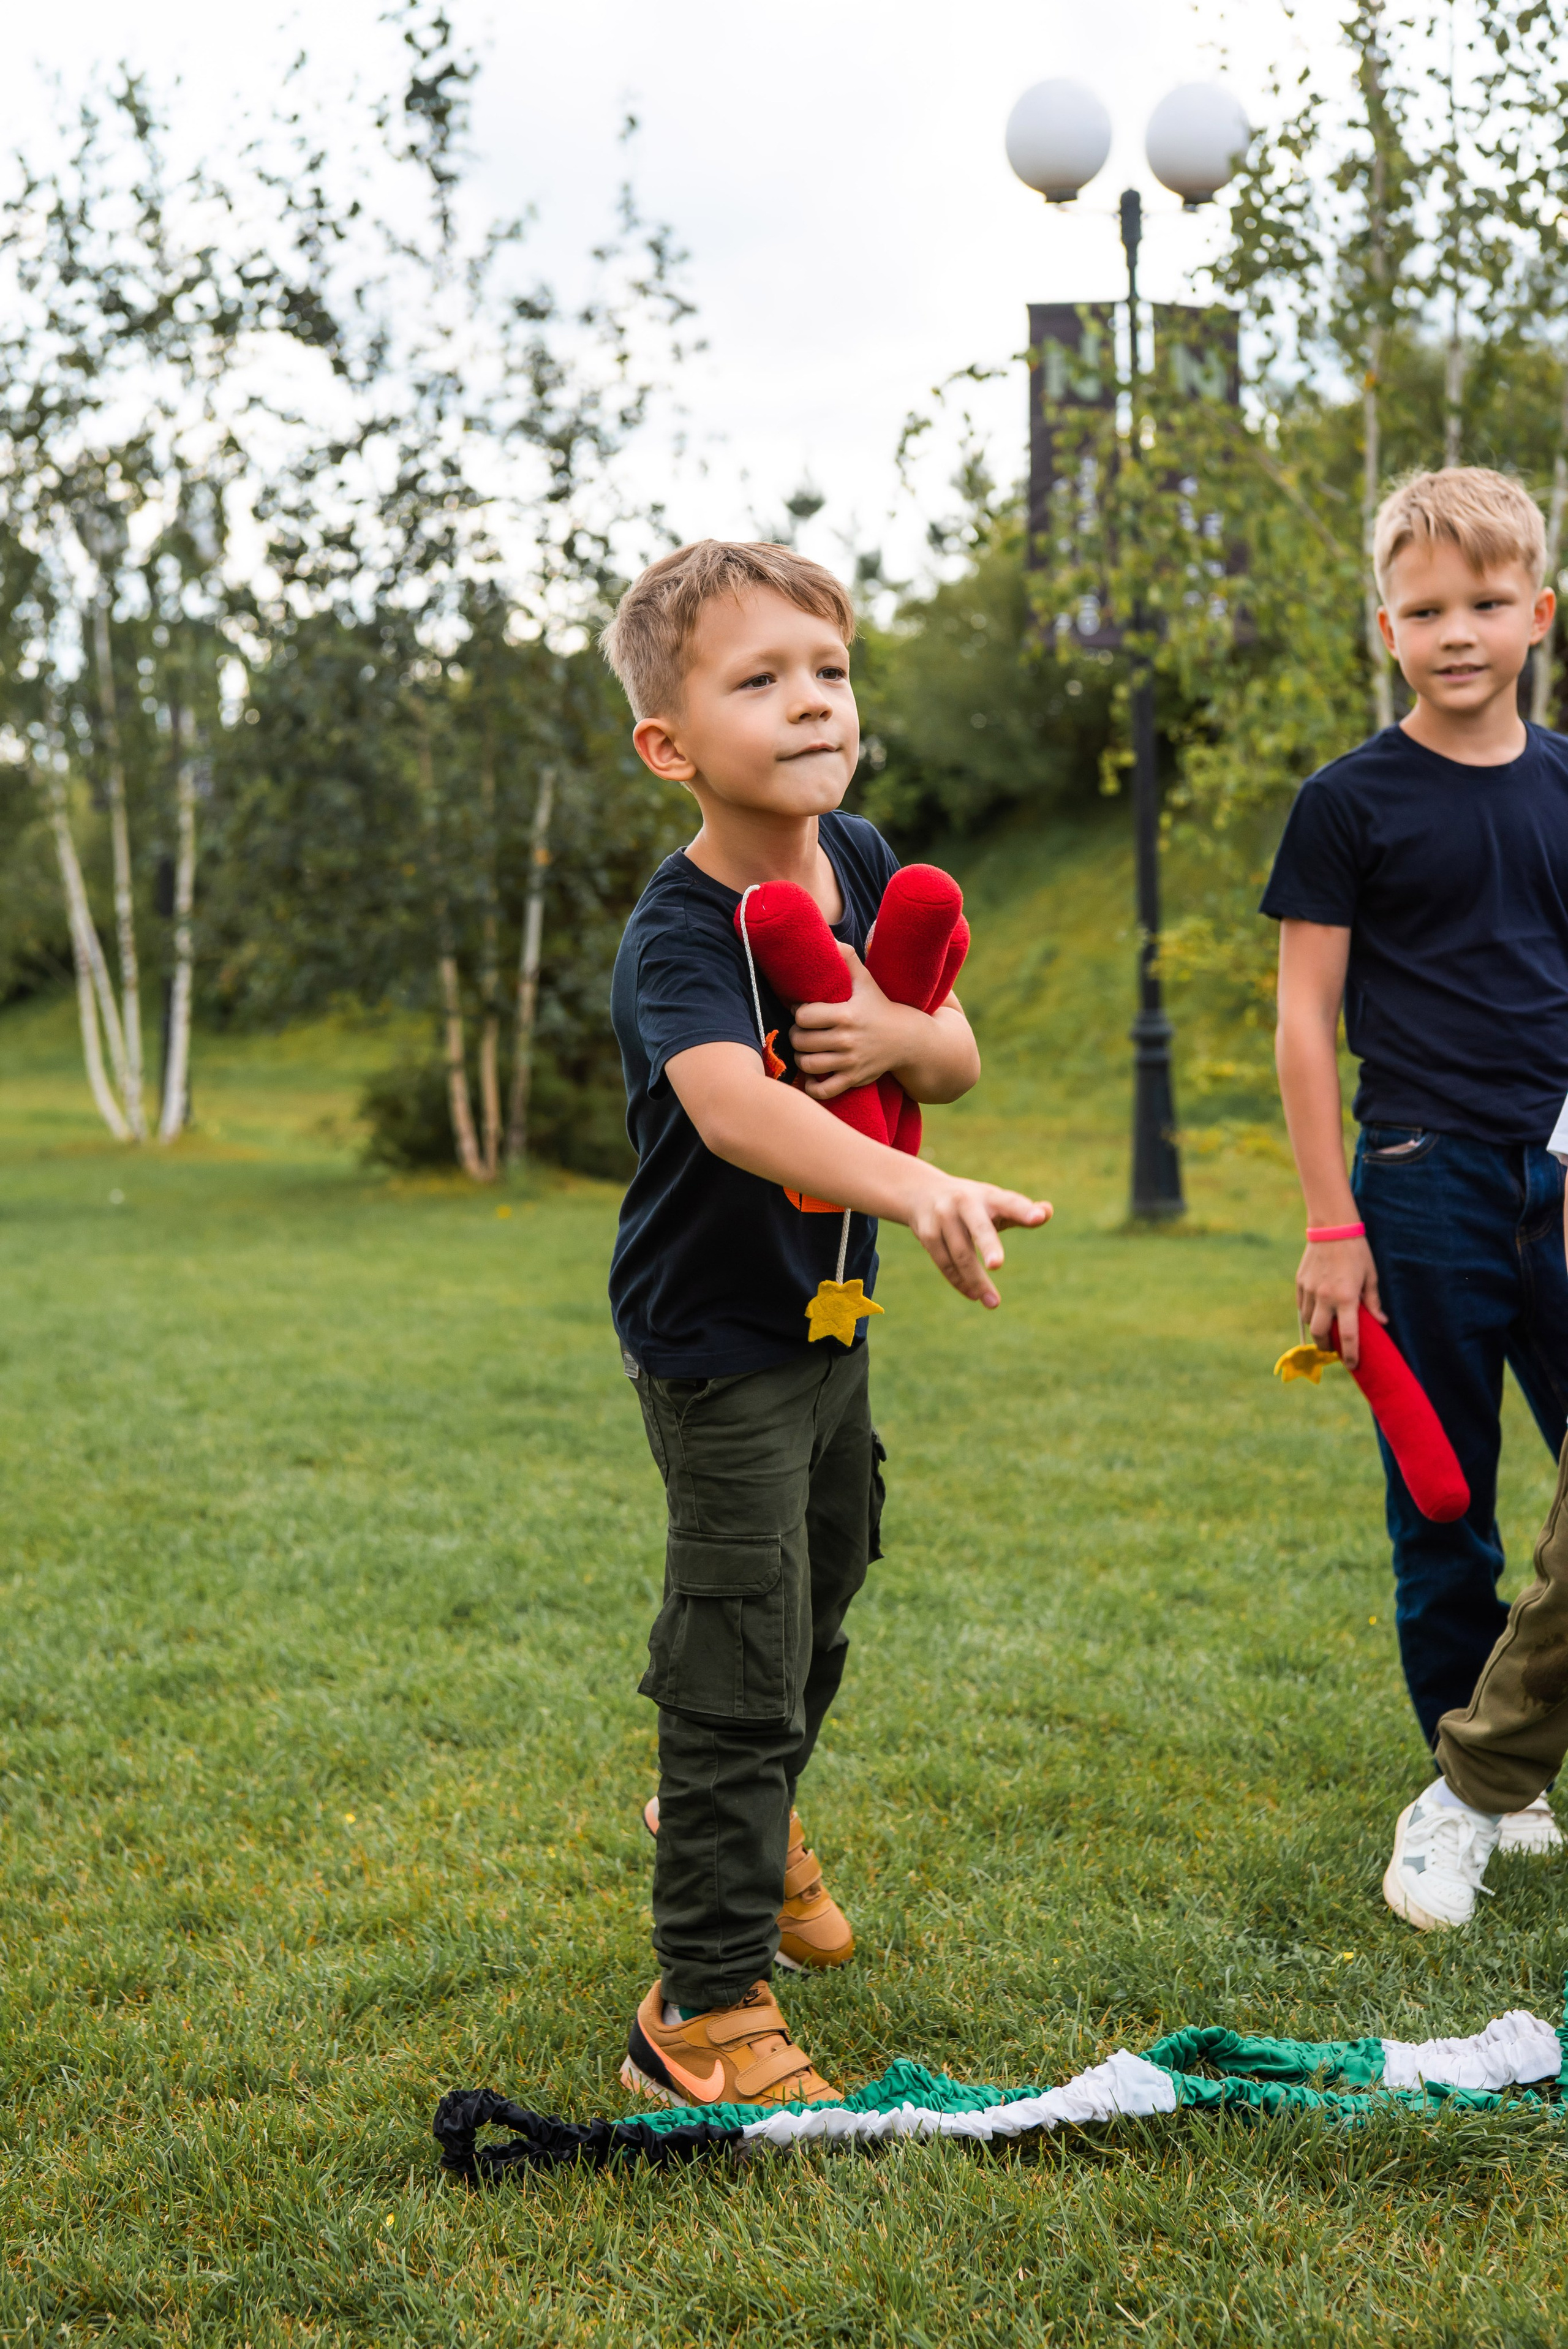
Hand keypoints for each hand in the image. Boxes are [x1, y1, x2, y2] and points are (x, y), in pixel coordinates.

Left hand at [790, 945, 922, 1098]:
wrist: (908, 1039)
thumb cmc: (880, 1006)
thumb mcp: (866, 980)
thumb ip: (846, 958)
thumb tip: (828, 939)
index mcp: (846, 1015)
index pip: (803, 1016)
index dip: (798, 1012)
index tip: (803, 1010)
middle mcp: (847, 1040)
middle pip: (800, 1040)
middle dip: (796, 1034)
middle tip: (802, 1030)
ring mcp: (850, 1063)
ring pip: (806, 1064)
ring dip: (801, 1056)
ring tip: (806, 1048)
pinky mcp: (853, 1080)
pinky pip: (822, 1090)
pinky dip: (812, 1085)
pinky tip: (814, 1072)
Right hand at [906, 1170, 1051, 1306]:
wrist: (920, 1191)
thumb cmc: (972, 1202)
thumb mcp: (994, 1201)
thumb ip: (1020, 1210)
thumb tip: (1047, 1212)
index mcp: (988, 1196)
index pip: (1009, 1202)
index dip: (1024, 1210)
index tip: (1039, 1218)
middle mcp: (965, 1203)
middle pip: (979, 1228)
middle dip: (988, 1245)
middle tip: (997, 1265)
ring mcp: (943, 1218)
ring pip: (961, 1254)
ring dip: (977, 1281)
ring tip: (993, 1303)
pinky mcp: (927, 1235)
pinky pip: (945, 1263)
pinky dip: (960, 1282)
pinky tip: (974, 1295)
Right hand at [1297, 1235, 1384, 1367]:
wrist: (1332, 1228)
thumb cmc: (1357, 1252)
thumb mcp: (1370, 1276)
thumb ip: (1373, 1302)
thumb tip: (1381, 1322)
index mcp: (1347, 1298)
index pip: (1349, 1335)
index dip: (1350, 1354)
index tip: (1352, 1364)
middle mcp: (1326, 1297)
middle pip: (1321, 1334)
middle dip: (1326, 1346)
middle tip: (1333, 1349)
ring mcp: (1310, 1290)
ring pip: (1309, 1321)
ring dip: (1318, 1328)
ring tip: (1327, 1327)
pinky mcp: (1300, 1283)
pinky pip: (1302, 1306)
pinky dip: (1310, 1312)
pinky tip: (1318, 1310)